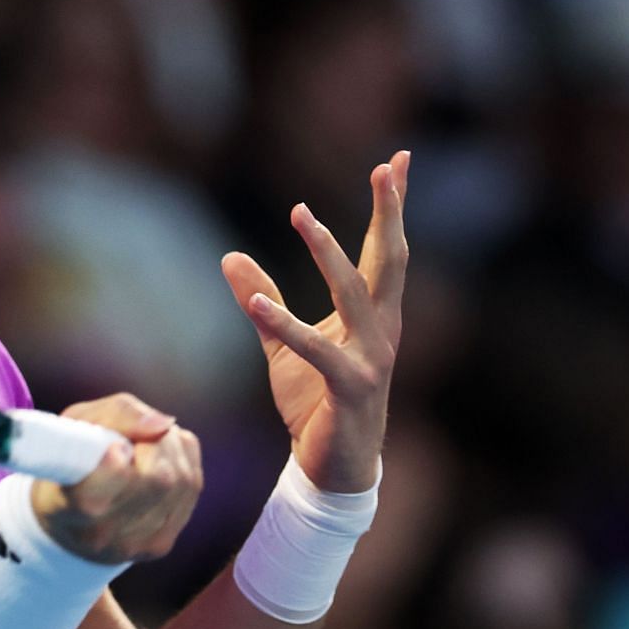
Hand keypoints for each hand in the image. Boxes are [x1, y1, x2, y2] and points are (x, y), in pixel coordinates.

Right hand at [29, 393, 202, 564]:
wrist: (73, 518)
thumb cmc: (73, 460)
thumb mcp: (78, 424)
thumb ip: (117, 414)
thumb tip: (163, 425)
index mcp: (65, 509)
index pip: (92, 500)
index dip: (113, 468)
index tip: (116, 447)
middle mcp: (99, 536)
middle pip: (156, 479)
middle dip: (154, 443)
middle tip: (134, 437)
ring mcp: (134, 545)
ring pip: (181, 480)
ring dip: (170, 449)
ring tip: (145, 446)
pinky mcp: (161, 543)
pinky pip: (192, 486)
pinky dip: (182, 462)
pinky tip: (159, 461)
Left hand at [221, 151, 409, 492]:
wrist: (332, 468)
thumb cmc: (315, 402)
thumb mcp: (280, 343)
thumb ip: (260, 298)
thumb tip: (229, 257)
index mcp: (371, 315)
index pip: (383, 250)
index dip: (392, 206)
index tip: (399, 160)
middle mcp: (381, 330)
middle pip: (388, 260)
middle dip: (389, 213)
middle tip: (387, 168)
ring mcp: (371, 358)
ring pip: (354, 295)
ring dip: (329, 254)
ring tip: (304, 215)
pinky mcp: (350, 388)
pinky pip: (316, 350)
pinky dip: (286, 325)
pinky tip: (257, 303)